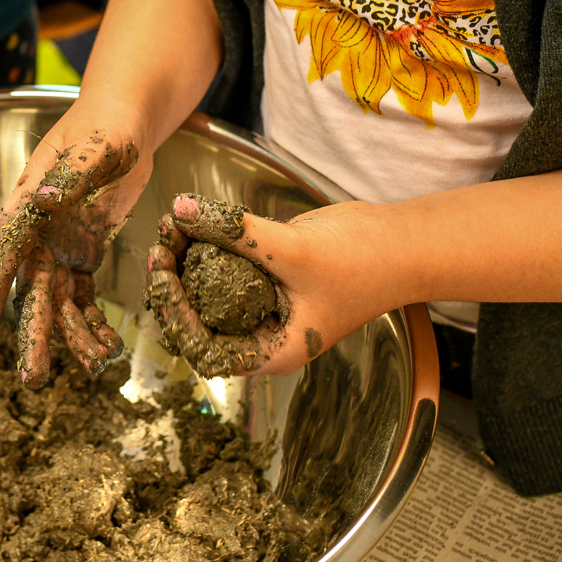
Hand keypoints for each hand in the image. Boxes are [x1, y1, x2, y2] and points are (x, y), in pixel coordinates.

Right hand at [0, 101, 153, 387]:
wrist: (124, 124)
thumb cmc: (104, 128)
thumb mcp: (93, 148)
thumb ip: (70, 175)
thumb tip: (43, 198)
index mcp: (28, 207)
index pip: (5, 253)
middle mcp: (37, 234)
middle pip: (29, 290)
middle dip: (31, 334)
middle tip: (31, 378)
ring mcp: (59, 247)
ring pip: (58, 301)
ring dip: (70, 336)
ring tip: (91, 366)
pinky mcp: (84, 253)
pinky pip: (82, 295)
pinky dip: (92, 320)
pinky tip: (106, 347)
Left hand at [144, 194, 401, 376]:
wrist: (401, 242)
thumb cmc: (361, 262)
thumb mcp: (292, 250)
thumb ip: (235, 233)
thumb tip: (180, 210)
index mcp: (271, 350)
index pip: (206, 349)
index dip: (177, 318)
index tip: (163, 278)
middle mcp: (263, 333)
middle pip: (201, 319)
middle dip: (176, 284)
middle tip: (160, 245)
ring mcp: (264, 305)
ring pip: (210, 289)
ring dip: (187, 261)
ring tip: (169, 226)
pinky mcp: (267, 276)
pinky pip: (226, 266)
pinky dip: (207, 246)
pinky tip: (190, 220)